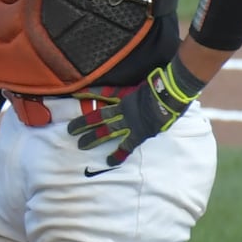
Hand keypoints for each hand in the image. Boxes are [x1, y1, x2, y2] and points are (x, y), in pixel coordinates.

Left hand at [66, 60, 203, 169]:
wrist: (171, 96)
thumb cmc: (160, 87)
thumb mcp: (141, 83)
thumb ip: (130, 86)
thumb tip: (124, 80)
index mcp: (123, 97)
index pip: (102, 94)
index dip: (89, 94)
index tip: (76, 95)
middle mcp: (122, 110)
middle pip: (98, 117)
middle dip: (83, 123)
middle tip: (70, 130)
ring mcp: (129, 123)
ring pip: (106, 131)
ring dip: (93, 138)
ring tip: (80, 145)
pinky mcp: (138, 134)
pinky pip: (126, 146)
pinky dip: (118, 154)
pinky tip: (108, 162)